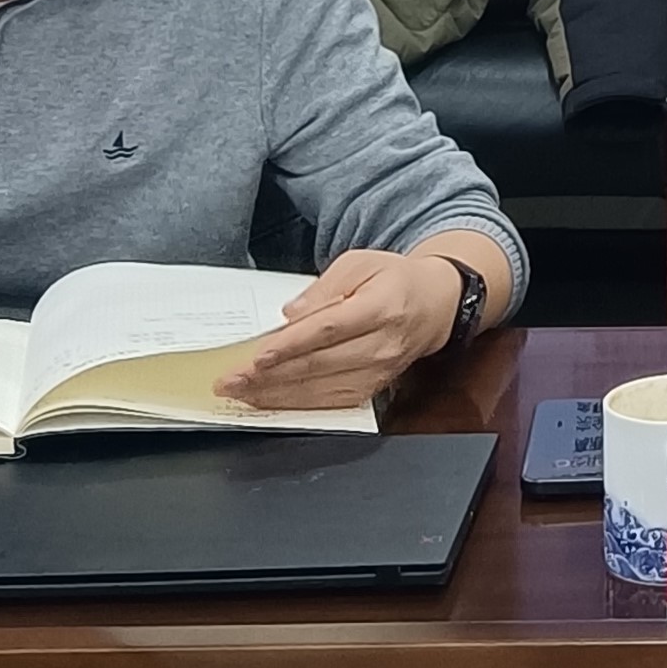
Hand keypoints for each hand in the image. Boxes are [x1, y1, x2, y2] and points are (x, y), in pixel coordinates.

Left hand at [218, 248, 453, 413]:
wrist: (435, 305)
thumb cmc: (393, 280)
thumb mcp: (360, 263)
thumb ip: (324, 288)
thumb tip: (291, 315)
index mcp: (383, 307)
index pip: (330, 330)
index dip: (291, 345)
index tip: (257, 357)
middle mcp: (384, 344)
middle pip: (321, 364)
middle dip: (270, 375)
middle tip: (231, 379)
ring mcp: (380, 371)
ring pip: (322, 388)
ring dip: (277, 394)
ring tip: (241, 393)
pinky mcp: (374, 388)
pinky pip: (331, 401)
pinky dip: (297, 403)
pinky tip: (270, 400)